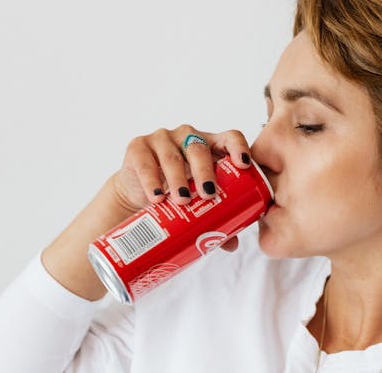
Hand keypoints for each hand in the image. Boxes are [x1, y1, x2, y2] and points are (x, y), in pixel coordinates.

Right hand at [110, 125, 252, 250]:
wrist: (138, 192)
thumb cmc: (177, 191)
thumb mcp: (197, 199)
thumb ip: (216, 216)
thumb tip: (232, 244)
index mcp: (210, 145)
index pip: (230, 137)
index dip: (238, 147)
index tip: (244, 164)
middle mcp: (187, 136)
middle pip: (199, 148)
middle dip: (205, 171)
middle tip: (208, 194)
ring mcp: (162, 139)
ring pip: (172, 156)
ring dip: (178, 179)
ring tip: (182, 200)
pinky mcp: (138, 147)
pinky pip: (145, 163)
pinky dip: (151, 181)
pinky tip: (157, 197)